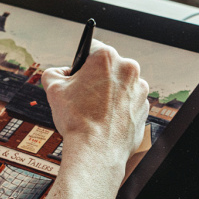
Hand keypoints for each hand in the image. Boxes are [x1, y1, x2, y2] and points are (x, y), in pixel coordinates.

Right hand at [42, 40, 149, 171]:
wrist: (96, 152)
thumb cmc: (76, 119)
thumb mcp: (53, 89)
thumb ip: (54, 73)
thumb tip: (61, 73)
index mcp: (107, 57)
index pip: (91, 47)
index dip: (80, 60)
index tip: (77, 70)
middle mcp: (129, 69)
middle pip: (108, 67)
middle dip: (95, 77)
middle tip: (82, 94)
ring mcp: (140, 89)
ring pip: (120, 85)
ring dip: (109, 93)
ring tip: (93, 111)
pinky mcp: (144, 108)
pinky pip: (128, 103)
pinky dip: (119, 109)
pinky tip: (105, 120)